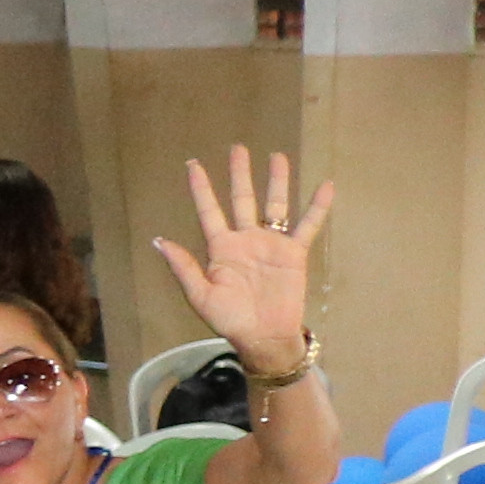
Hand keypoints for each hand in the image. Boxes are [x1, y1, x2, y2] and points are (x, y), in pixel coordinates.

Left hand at [145, 150, 330, 370]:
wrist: (263, 335)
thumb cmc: (228, 319)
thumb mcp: (200, 294)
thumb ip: (183, 266)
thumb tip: (159, 240)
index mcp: (220, 247)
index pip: (209, 210)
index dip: (201, 188)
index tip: (193, 163)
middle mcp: (245, 239)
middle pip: (242, 199)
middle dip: (239, 174)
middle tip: (238, 147)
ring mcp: (270, 244)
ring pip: (274, 205)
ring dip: (276, 181)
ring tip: (277, 156)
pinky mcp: (294, 252)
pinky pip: (307, 225)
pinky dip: (316, 206)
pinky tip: (324, 185)